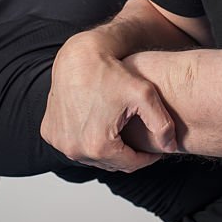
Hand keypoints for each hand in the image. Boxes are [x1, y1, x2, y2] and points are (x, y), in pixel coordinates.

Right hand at [41, 32, 176, 172]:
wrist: (79, 56)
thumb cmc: (110, 73)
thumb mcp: (145, 95)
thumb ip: (163, 124)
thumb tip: (171, 148)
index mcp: (98, 146)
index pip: (131, 164)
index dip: (147, 158)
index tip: (156, 150)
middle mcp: (75, 149)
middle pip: (111, 163)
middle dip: (127, 154)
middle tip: (138, 140)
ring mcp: (59, 142)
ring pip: (92, 157)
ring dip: (107, 150)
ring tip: (120, 132)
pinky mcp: (50, 133)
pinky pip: (74, 145)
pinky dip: (86, 141)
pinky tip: (99, 126)